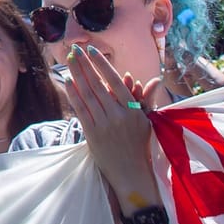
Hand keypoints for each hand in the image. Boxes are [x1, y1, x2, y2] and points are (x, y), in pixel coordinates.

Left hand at [62, 45, 157, 199]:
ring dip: (76, 75)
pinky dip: (73, 94)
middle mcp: (118, 116)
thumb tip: (156, 80)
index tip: (92, 50)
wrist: (131, 175)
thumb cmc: (141, 146)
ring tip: (69, 60)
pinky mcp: (92, 134)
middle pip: (98, 84)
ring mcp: (103, 125)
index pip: (115, 81)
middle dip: (85, 65)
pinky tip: (68, 81)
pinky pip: (81, 110)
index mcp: (133, 111)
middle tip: (75, 49)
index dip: (102, 65)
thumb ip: (147, 99)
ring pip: (87, 95)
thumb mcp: (147, 122)